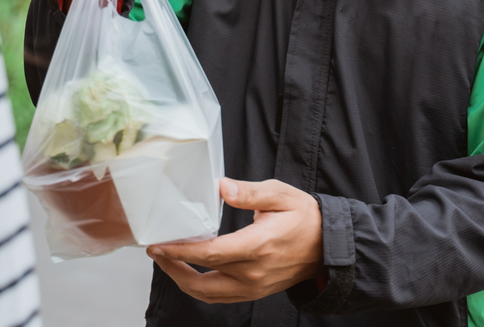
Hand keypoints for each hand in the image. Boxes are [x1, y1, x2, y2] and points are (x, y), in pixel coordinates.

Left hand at [147, 178, 323, 303]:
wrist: (328, 246)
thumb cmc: (304, 217)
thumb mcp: (280, 194)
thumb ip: (249, 192)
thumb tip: (222, 187)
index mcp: (257, 246)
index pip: (210, 254)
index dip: (181, 251)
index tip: (160, 245)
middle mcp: (253, 272)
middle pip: (202, 280)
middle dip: (172, 267)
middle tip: (156, 251)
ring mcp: (254, 286)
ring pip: (208, 294)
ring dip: (183, 280)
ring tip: (167, 260)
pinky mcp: (255, 291)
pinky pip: (220, 297)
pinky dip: (200, 287)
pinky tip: (190, 270)